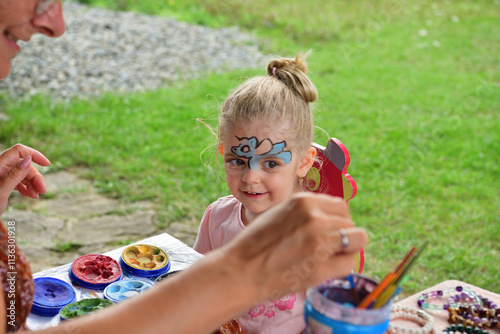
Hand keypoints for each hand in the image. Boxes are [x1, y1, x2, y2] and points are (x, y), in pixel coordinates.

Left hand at [0, 144, 50, 214]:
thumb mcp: (2, 190)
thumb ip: (15, 174)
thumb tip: (29, 159)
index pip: (19, 151)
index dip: (34, 155)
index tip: (47, 164)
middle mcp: (0, 168)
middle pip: (24, 165)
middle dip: (35, 177)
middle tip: (42, 191)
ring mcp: (1, 176)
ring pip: (23, 174)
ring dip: (32, 184)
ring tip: (36, 196)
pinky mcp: (3, 183)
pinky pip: (18, 181)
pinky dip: (26, 187)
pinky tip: (29, 195)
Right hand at [225, 192, 367, 302]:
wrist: (240, 270)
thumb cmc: (257, 243)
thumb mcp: (280, 212)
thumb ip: (306, 211)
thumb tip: (332, 215)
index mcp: (303, 201)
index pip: (341, 206)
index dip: (337, 220)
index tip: (329, 231)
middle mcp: (315, 217)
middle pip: (349, 222)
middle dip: (342, 234)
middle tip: (326, 247)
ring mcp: (320, 242)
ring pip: (358, 238)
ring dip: (347, 248)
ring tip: (328, 256)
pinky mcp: (321, 267)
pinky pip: (350, 262)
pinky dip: (342, 266)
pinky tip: (325, 268)